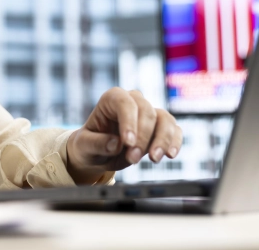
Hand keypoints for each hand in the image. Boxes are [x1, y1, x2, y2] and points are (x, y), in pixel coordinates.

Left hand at [66, 88, 182, 183]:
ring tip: (153, 159)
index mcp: (111, 99)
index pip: (124, 103)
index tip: (128, 142)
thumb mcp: (84, 146)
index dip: (129, 121)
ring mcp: (149, 113)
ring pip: (164, 119)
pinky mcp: (160, 127)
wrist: (99, 154)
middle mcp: (133, 101)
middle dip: (142, 137)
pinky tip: (170, 154)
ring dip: (162, 140)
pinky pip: (174, 130)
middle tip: (132, 158)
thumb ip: (96, 144)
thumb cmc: (89, 145)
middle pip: (146, 112)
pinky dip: (174, 142)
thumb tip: (115, 143)